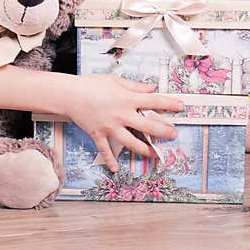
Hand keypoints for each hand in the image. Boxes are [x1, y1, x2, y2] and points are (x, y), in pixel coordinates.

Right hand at [62, 74, 184, 172]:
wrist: (69, 95)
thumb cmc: (90, 85)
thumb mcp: (115, 80)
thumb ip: (135, 86)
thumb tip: (151, 87)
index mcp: (127, 99)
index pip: (154, 101)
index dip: (169, 104)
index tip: (181, 106)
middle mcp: (121, 115)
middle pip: (148, 126)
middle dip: (164, 131)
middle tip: (173, 135)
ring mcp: (110, 127)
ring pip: (131, 142)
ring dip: (145, 150)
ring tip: (155, 154)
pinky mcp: (99, 134)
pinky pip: (106, 150)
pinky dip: (110, 160)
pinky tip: (116, 168)